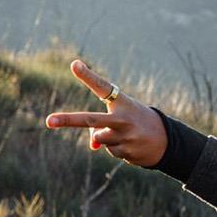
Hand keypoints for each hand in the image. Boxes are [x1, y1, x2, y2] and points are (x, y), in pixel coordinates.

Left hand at [42, 58, 167, 167]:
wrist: (167, 141)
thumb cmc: (138, 122)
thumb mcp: (122, 118)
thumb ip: (102, 127)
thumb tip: (93, 146)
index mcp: (122, 103)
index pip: (102, 87)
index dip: (88, 76)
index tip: (74, 65)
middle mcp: (123, 118)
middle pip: (91, 120)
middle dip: (68, 120)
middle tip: (49, 121)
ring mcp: (126, 136)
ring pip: (99, 139)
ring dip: (107, 139)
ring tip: (126, 135)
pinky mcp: (127, 151)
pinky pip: (110, 151)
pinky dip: (117, 149)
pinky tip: (131, 145)